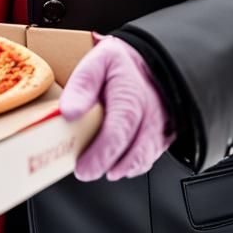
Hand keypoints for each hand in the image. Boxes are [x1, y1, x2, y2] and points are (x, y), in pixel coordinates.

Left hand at [59, 33, 176, 181]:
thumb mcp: (97, 62)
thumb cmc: (122, 64)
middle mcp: (151, 114)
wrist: (150, 61)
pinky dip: (132, 164)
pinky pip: (150, 156)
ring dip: (120, 167)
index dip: (100, 155)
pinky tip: (116, 162)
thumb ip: (82, 85)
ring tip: (99, 166)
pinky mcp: (164, 135)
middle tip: (85, 171)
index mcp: (131, 96)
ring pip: (144, 158)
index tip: (82, 167)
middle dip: (107, 166)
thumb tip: (68, 112)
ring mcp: (160, 127)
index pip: (118, 133)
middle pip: (133, 153)